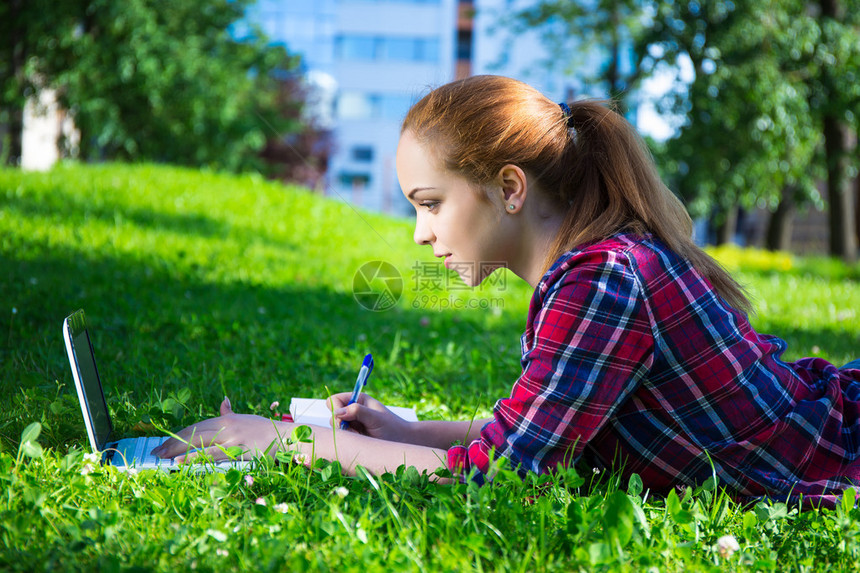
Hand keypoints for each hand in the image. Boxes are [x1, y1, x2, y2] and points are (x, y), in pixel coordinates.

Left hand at [151, 397, 289, 461]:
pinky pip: (212, 455)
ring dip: (177, 451)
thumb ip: (230, 413)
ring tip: (162, 458)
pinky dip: (194, 458)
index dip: (177, 435)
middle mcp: (226, 426)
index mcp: (225, 419)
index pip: (195, 427)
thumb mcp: (245, 418)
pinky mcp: (238, 450)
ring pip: (198, 444)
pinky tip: (181, 462)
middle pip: (193, 434)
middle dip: (171, 443)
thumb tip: (223, 401)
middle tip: (155, 453)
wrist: (285, 437)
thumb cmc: (265, 430)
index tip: (163, 443)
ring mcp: (231, 438)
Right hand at [328, 392, 411, 442]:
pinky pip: (341, 437)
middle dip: (339, 424)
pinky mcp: (353, 436)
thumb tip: (337, 412)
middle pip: (332, 414)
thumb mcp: (376, 418)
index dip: (335, 408)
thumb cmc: (392, 427)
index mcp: (358, 399)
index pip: (334, 400)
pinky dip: (347, 440)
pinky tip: (360, 441)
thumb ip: (357, 411)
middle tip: (354, 431)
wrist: (402, 442)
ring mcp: (352, 423)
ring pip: (335, 427)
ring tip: (360, 437)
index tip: (343, 419)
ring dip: (344, 433)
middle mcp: (352, 410)